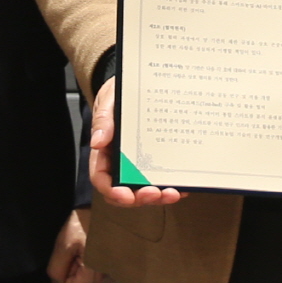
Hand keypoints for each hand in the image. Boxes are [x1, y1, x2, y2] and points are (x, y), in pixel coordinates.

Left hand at [46, 209, 112, 282]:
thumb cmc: (87, 222)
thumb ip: (56, 268)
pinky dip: (101, 267)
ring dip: (90, 272)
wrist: (115, 204)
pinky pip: (107, 276)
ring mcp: (118, 275)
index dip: (67, 278)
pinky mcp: (124, 267)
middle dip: (79, 276)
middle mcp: (109, 280)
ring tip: (92, 248)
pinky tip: (102, 250)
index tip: (70, 260)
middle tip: (81, 251)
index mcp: (93, 276)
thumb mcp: (64, 242)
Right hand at [87, 78, 188, 208]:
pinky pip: (163, 178)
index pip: (102, 178)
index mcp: (104, 151)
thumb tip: (97, 142)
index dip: (112, 191)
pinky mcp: (157, 160)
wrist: (139, 84)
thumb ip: (103, 120)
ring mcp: (139, 163)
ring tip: (172, 193)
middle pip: (125, 190)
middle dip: (139, 198)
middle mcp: (121, 161)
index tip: (125, 196)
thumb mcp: (109, 100)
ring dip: (158, 196)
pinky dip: (173, 185)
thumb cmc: (119, 94)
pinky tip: (184, 185)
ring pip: (145, 189)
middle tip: (154, 193)